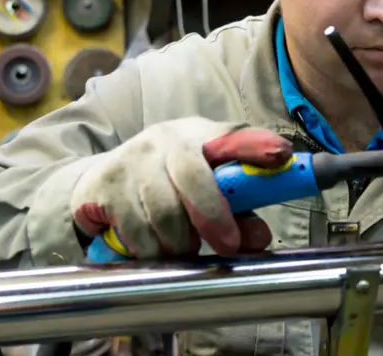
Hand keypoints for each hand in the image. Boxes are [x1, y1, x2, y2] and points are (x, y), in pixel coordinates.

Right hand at [71, 117, 292, 257]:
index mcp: (200, 135)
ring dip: (179, 240)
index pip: (233, 135)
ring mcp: (131, 159)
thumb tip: (259, 239)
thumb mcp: (206, 186)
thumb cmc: (170, 181)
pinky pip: (134, 227)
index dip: (256, 145)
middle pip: (193, 175)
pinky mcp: (104, 183)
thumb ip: (238, 210)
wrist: (102, 178)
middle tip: (227, 245)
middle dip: (213, 215)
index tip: (280, 155)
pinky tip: (154, 246)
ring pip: (163, 211)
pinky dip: (150, 247)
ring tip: (184, 246)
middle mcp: (165, 139)